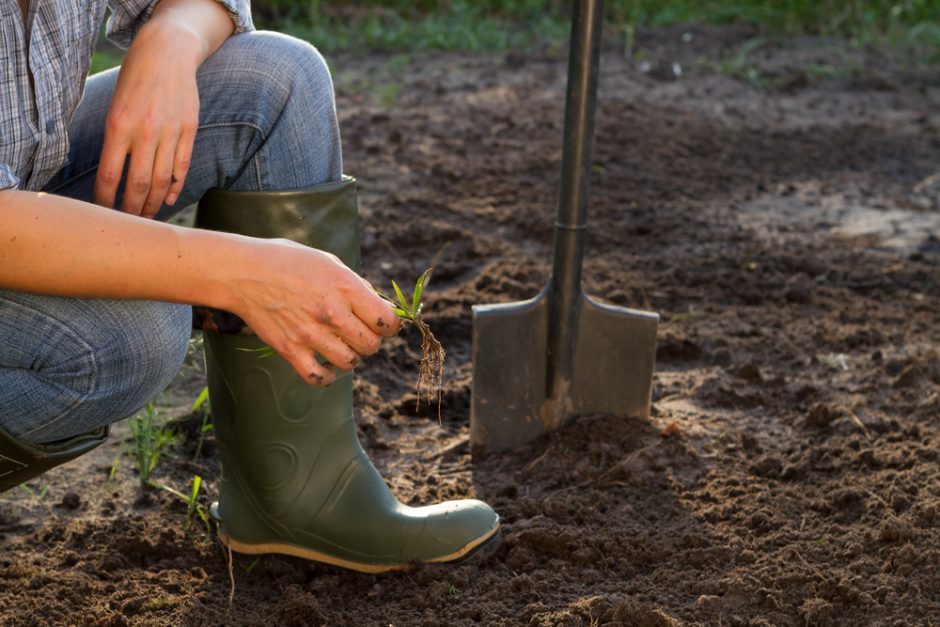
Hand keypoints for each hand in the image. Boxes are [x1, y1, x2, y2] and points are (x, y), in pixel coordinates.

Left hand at [94, 20, 201, 217]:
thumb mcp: (115, 107)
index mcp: (119, 125)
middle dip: (132, 210)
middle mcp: (145, 131)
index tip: (102, 213)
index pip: (109, 174)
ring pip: (161, 180)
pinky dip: (174, 187)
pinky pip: (181, 166)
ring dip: (153, 203)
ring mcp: (170, 132)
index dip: (105, 199)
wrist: (167, 53)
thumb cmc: (134, 81)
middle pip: (138, 184)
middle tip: (128, 225)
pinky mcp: (189, 130)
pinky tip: (168, 198)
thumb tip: (114, 178)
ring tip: (147, 217)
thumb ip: (116, 141)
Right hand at [228, 239, 400, 385]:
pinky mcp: (289, 349)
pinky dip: (325, 377)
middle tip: (357, 333)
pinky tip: (324, 366)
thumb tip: (379, 307)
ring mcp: (310, 334)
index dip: (390, 325)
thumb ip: (355, 285)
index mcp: (346, 287)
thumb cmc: (288, 261)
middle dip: (369, 341)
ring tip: (340, 346)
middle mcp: (332, 313)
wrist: (243, 271)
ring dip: (349, 357)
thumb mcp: (329, 262)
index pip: (387, 321)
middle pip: (371, 345)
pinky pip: (318, 377)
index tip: (383, 324)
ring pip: (350, 363)